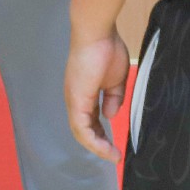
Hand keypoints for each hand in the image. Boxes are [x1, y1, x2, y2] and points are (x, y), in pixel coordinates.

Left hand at [64, 28, 130, 162]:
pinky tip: (105, 149)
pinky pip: (81, 128)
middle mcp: (75, 98)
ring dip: (97, 147)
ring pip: (81, 132)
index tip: (115, 144)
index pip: (90, 119)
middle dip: (100, 144)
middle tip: (114, 154)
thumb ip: (113, 98)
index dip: (102, 133)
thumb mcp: (116, 80)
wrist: (97, 33)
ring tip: (113, 156)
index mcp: (84, 92)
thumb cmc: (107, 49)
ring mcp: (74, 100)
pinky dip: (93, 141)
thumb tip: (109, 116)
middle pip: (84, 129)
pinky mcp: (76, 100)